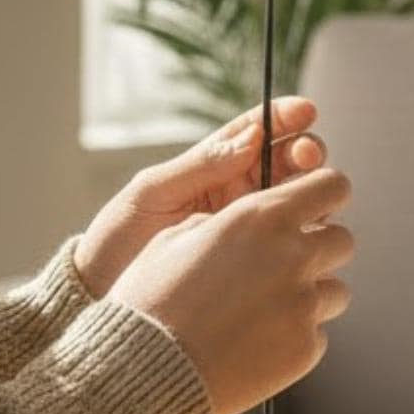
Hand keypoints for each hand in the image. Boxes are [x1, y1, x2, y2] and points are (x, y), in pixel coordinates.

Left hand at [75, 97, 327, 299]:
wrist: (100, 303)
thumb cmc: (116, 245)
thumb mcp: (150, 195)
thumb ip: (199, 164)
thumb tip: (250, 135)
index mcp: (210, 169)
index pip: (256, 132)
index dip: (284, 117)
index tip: (305, 111)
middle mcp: (235, 195)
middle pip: (288, 163)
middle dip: (306, 151)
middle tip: (305, 156)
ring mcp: (247, 230)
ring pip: (298, 201)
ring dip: (313, 190)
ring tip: (308, 194)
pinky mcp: (254, 267)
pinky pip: (292, 245)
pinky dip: (308, 233)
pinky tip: (310, 233)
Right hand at [107, 165, 354, 413]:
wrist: (144, 370)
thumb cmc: (152, 302)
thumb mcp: (175, 237)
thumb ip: (225, 222)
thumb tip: (244, 224)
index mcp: (261, 217)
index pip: (332, 186)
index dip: (326, 193)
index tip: (318, 204)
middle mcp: (292, 257)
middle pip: (343, 240)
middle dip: (320, 248)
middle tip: (286, 264)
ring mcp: (303, 305)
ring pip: (336, 291)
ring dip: (310, 294)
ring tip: (265, 309)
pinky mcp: (305, 349)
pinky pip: (317, 334)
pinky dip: (294, 335)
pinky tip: (255, 340)